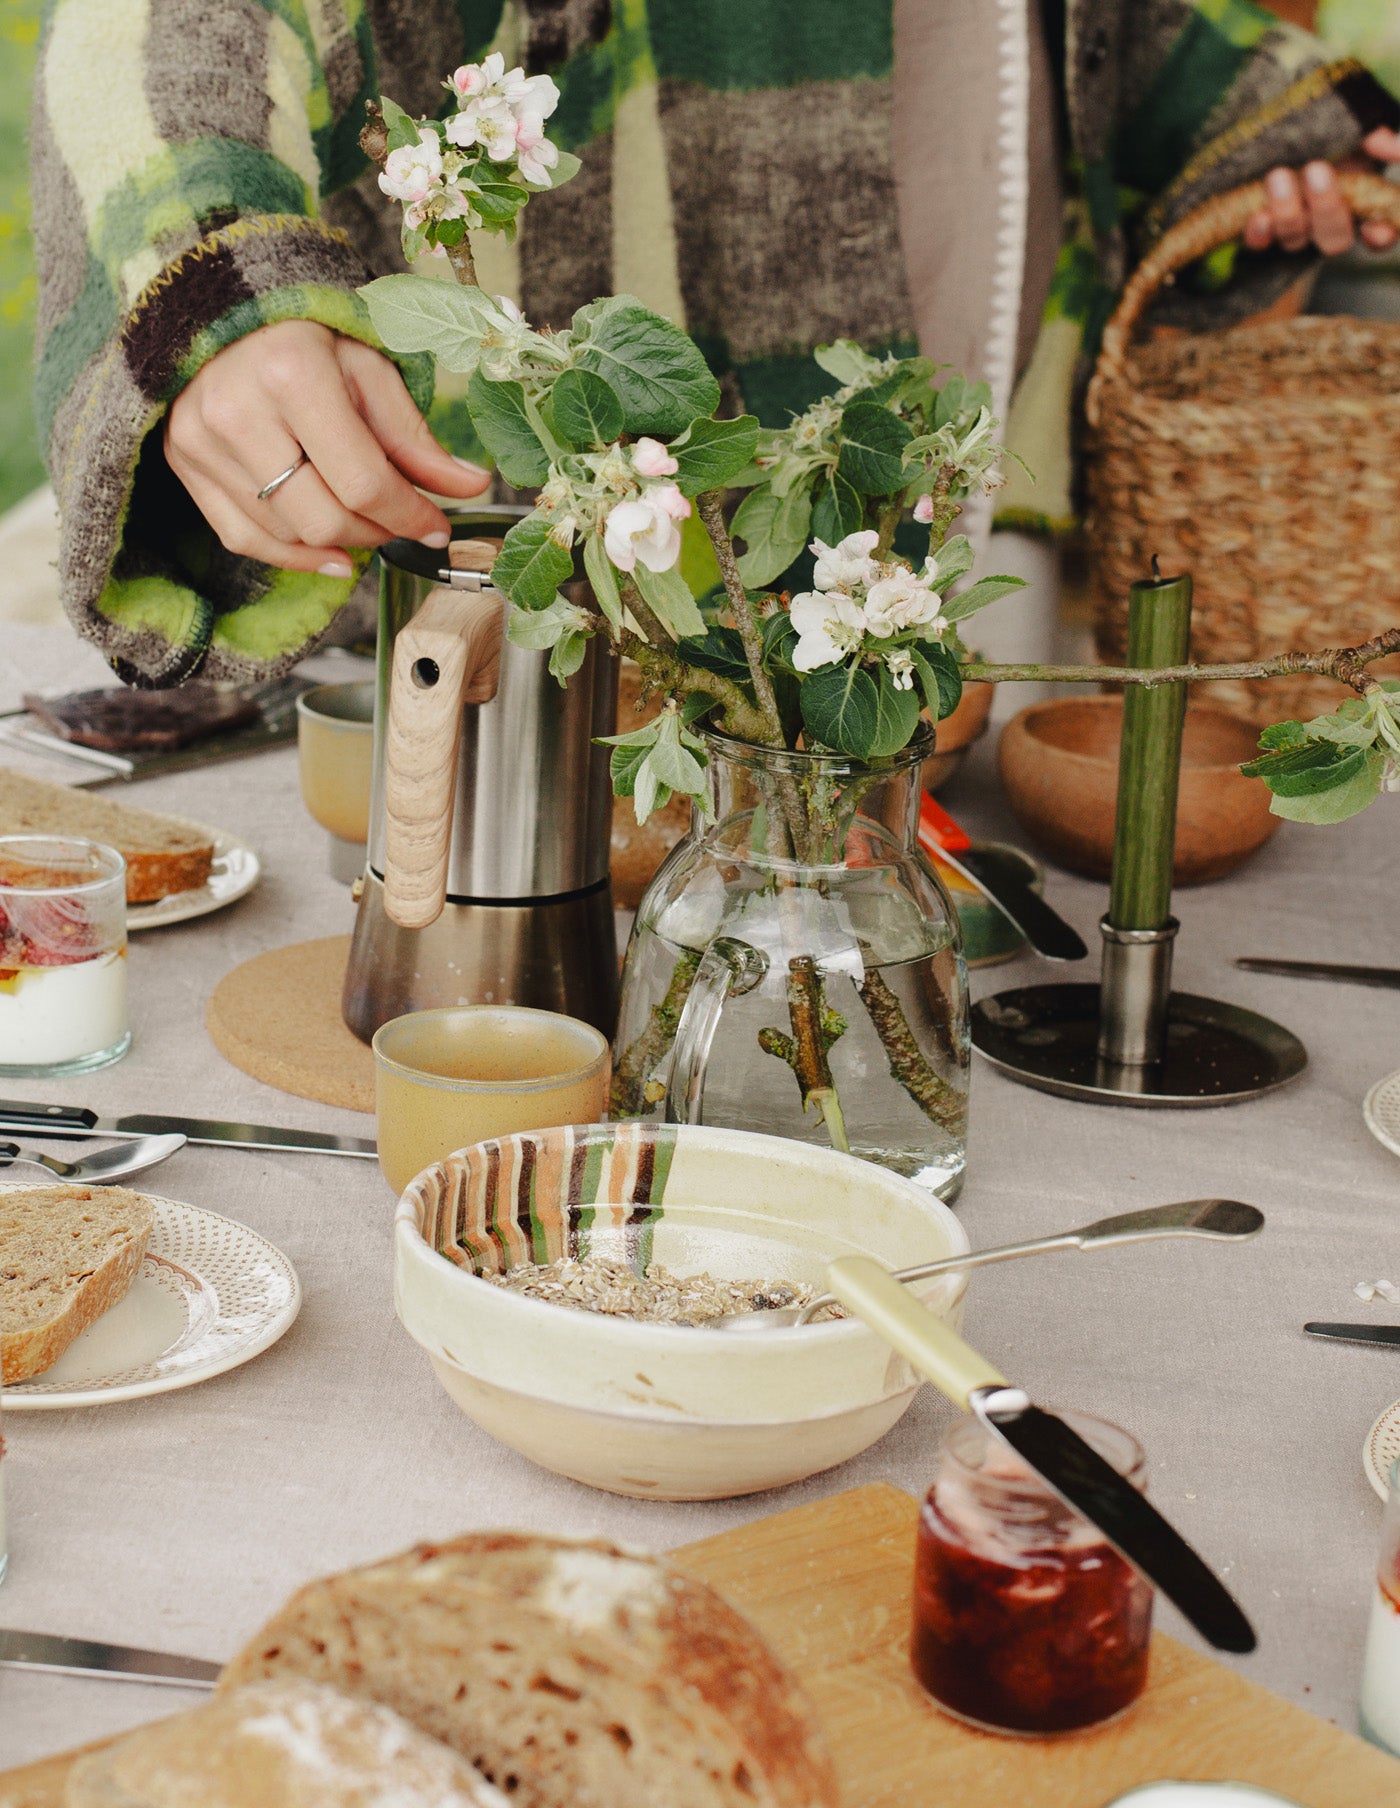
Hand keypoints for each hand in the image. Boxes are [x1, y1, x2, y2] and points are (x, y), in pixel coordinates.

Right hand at [164, 320, 489, 577]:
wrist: (222, 309)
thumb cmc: (305, 336)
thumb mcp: (369, 368)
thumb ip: (415, 436)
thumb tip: (471, 486)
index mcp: (292, 374)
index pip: (363, 481)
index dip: (409, 516)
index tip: (437, 527)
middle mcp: (237, 411)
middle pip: (324, 519)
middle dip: (377, 533)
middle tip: (402, 522)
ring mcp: (201, 441)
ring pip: (286, 535)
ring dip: (340, 544)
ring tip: (367, 525)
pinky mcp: (182, 462)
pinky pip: (242, 538)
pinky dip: (292, 556)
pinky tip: (330, 554)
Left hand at [1243, 126, 1399, 255]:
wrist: (1280, 117)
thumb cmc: (1330, 122)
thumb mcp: (1358, 124)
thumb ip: (1379, 137)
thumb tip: (1393, 148)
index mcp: (1361, 199)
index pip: (1381, 234)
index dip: (1380, 236)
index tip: (1372, 228)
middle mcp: (1328, 221)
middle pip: (1334, 240)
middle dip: (1327, 208)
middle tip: (1317, 170)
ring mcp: (1296, 227)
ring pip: (1295, 240)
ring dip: (1288, 213)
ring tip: (1279, 176)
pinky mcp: (1263, 226)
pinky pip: (1259, 242)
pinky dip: (1259, 233)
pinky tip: (1259, 216)